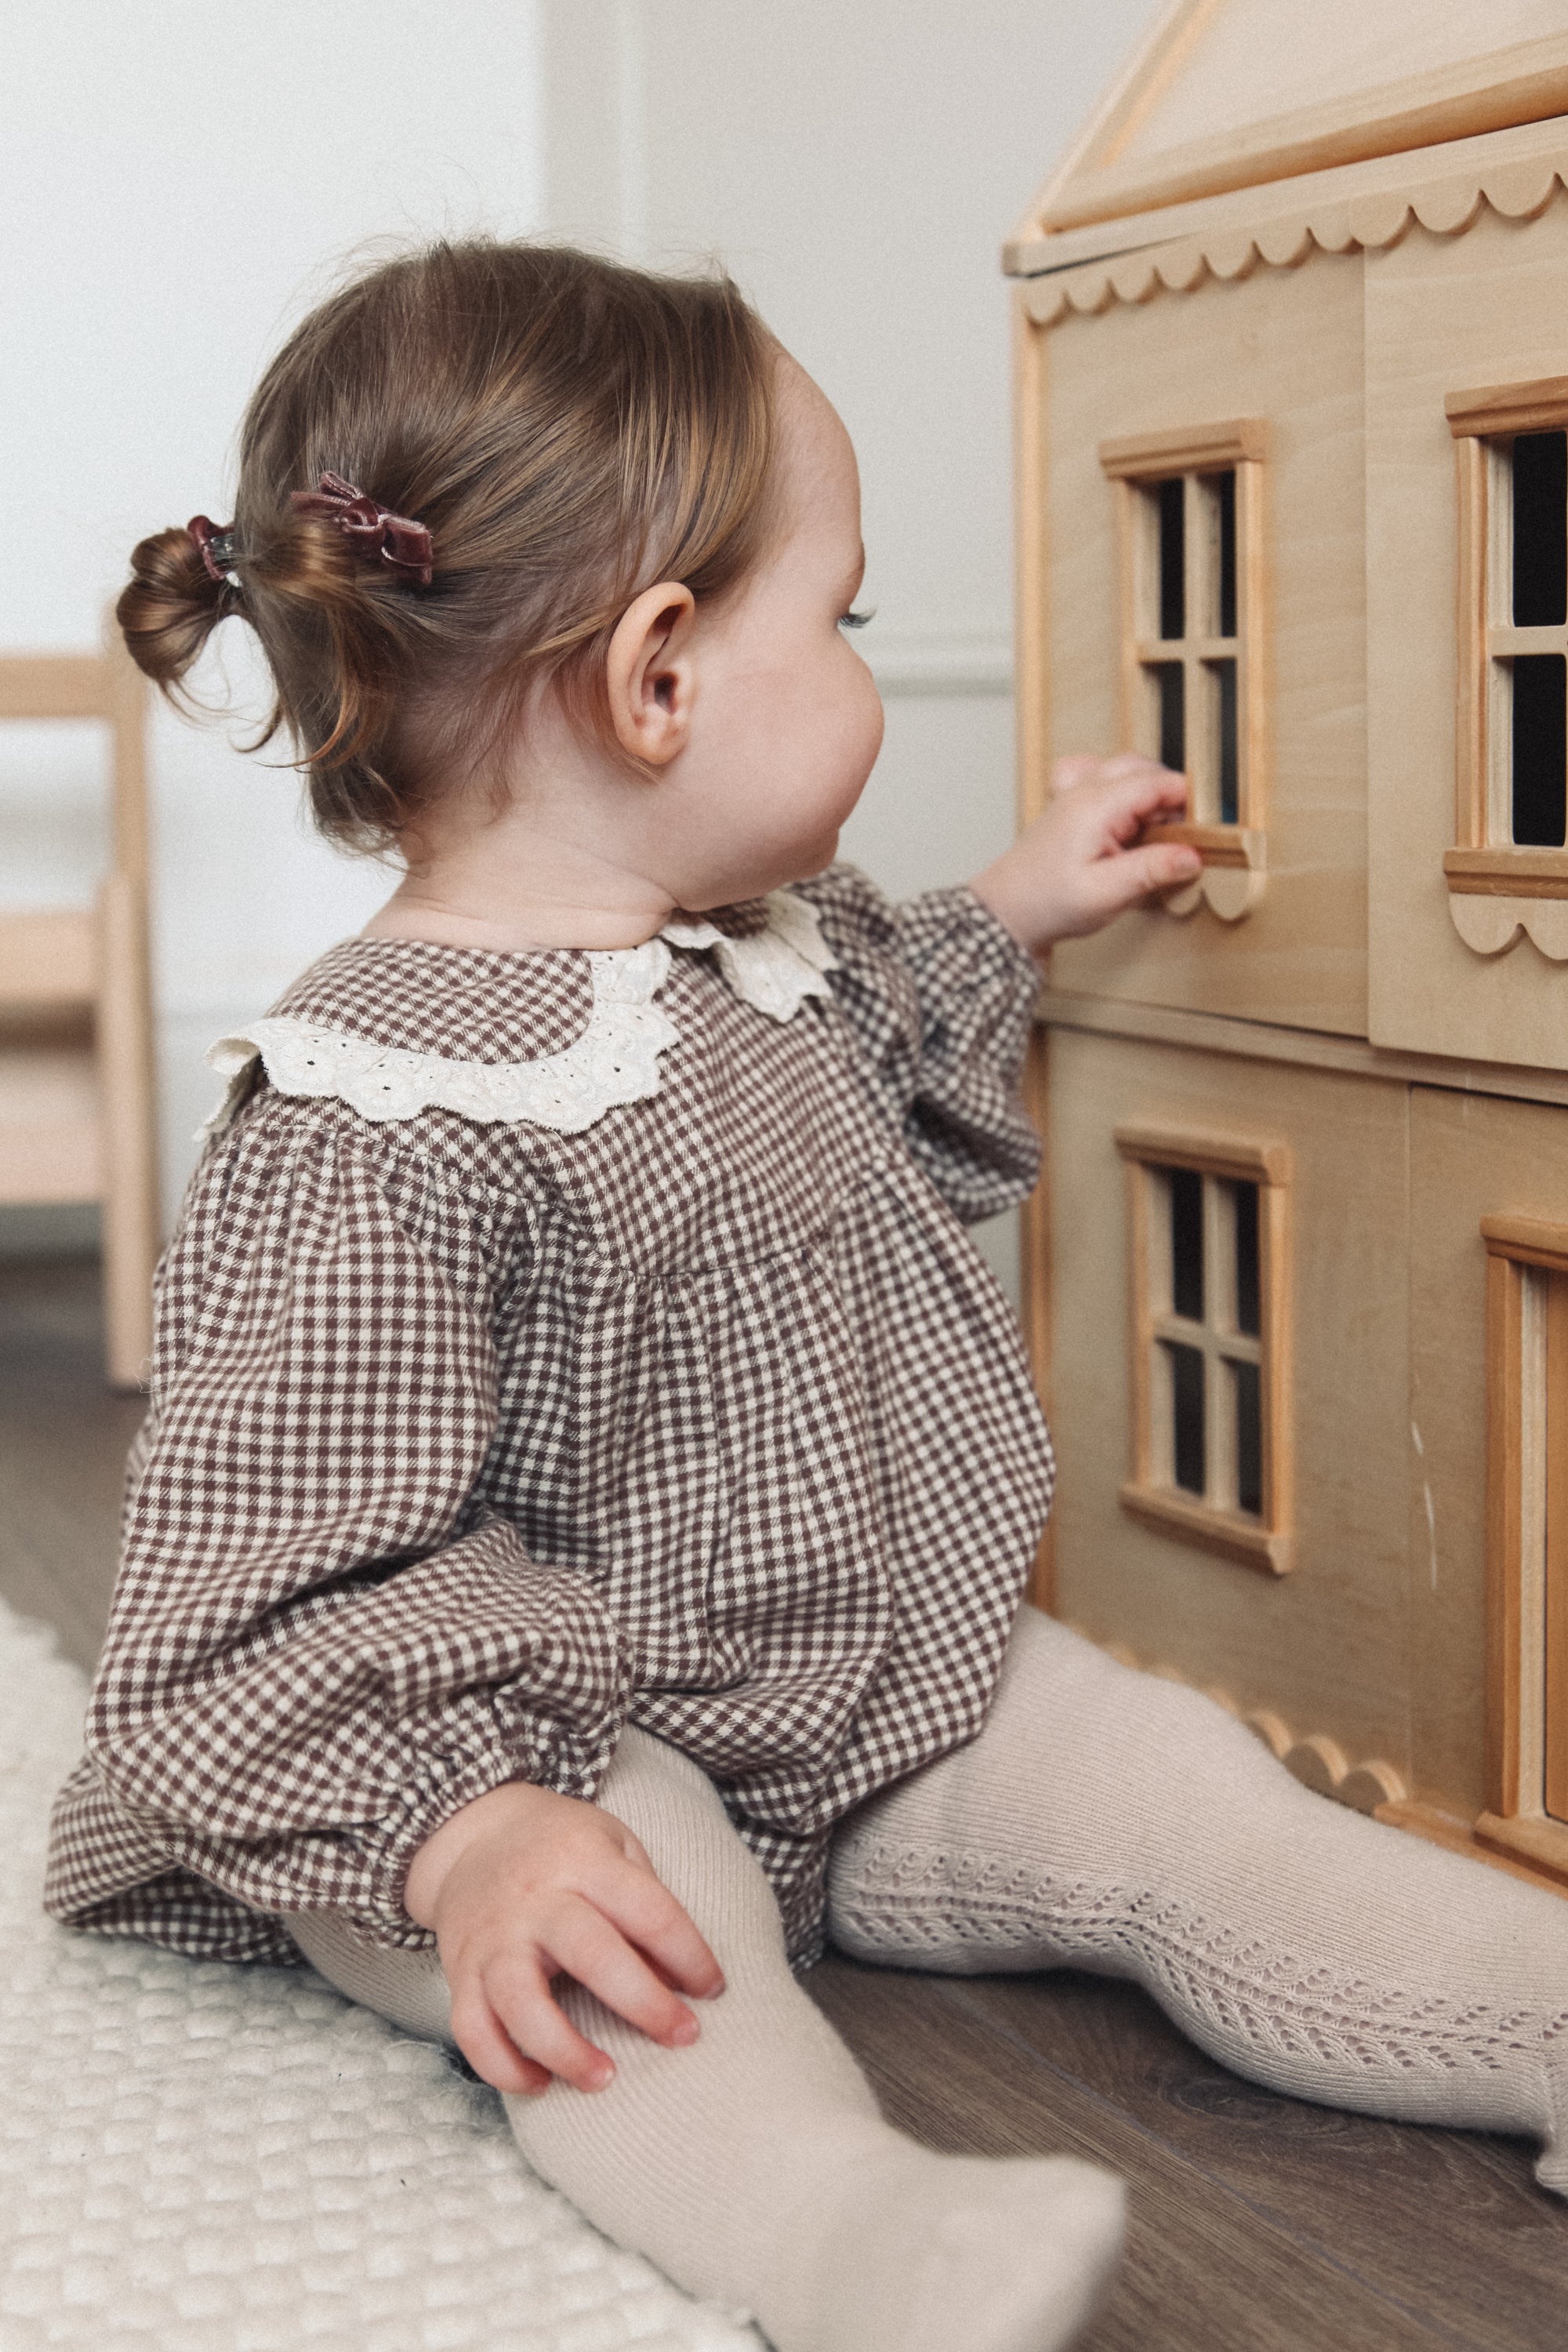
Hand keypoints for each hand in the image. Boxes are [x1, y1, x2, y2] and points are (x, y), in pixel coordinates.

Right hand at [403, 1778, 724, 2096]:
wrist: (474, 1833)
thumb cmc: (561, 1846)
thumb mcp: (614, 1845)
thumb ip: (645, 1903)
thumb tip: (679, 1981)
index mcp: (584, 1861)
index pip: (647, 1911)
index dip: (688, 1954)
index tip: (713, 1989)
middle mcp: (536, 1899)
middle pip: (591, 1954)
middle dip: (643, 2003)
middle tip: (683, 2036)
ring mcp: (494, 1939)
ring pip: (521, 2003)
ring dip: (564, 2050)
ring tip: (604, 2079)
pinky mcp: (461, 1971)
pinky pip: (473, 2030)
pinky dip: (502, 2067)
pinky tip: (540, 2084)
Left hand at [968, 753, 1201, 955]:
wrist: (1007, 912)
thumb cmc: (1048, 904)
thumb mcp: (1107, 894)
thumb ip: (1151, 870)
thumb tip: (1192, 856)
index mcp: (1096, 806)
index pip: (1158, 783)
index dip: (1189, 802)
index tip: (1205, 829)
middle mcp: (1084, 790)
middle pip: (1144, 770)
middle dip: (1172, 797)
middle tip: (1183, 837)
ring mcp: (1074, 793)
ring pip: (1125, 769)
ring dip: (1148, 792)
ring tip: (1156, 833)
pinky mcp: (1070, 804)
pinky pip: (1098, 775)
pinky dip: (1119, 786)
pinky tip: (1124, 814)